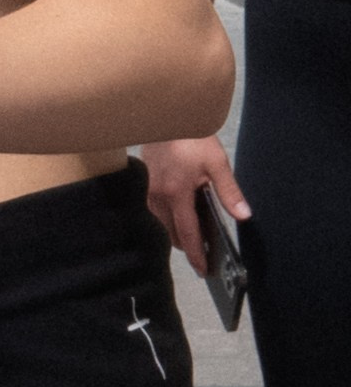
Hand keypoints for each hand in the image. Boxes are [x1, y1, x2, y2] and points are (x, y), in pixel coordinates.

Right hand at [141, 133, 243, 274]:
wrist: (165, 116)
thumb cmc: (192, 137)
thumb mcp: (216, 162)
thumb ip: (229, 191)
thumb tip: (243, 215)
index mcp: (177, 194)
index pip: (188, 234)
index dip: (197, 254)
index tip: (204, 270)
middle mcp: (158, 197)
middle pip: (172, 234)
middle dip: (187, 245)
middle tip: (204, 251)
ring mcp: (148, 192)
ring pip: (161, 224)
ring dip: (177, 232)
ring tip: (195, 234)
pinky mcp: (144, 185)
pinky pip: (155, 212)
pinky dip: (167, 219)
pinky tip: (180, 214)